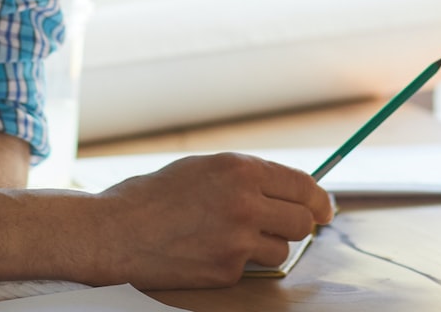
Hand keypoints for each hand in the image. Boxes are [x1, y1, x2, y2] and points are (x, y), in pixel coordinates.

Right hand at [90, 152, 333, 287]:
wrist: (116, 232)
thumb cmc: (153, 196)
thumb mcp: (203, 168)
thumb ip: (246, 176)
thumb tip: (288, 190)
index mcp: (241, 170)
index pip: (303, 186)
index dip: (319, 200)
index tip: (325, 209)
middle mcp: (246, 203)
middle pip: (301, 222)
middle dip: (297, 224)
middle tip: (286, 225)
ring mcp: (237, 241)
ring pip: (280, 249)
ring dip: (266, 244)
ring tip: (233, 236)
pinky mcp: (226, 271)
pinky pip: (250, 268)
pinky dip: (237, 262)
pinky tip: (209, 250)